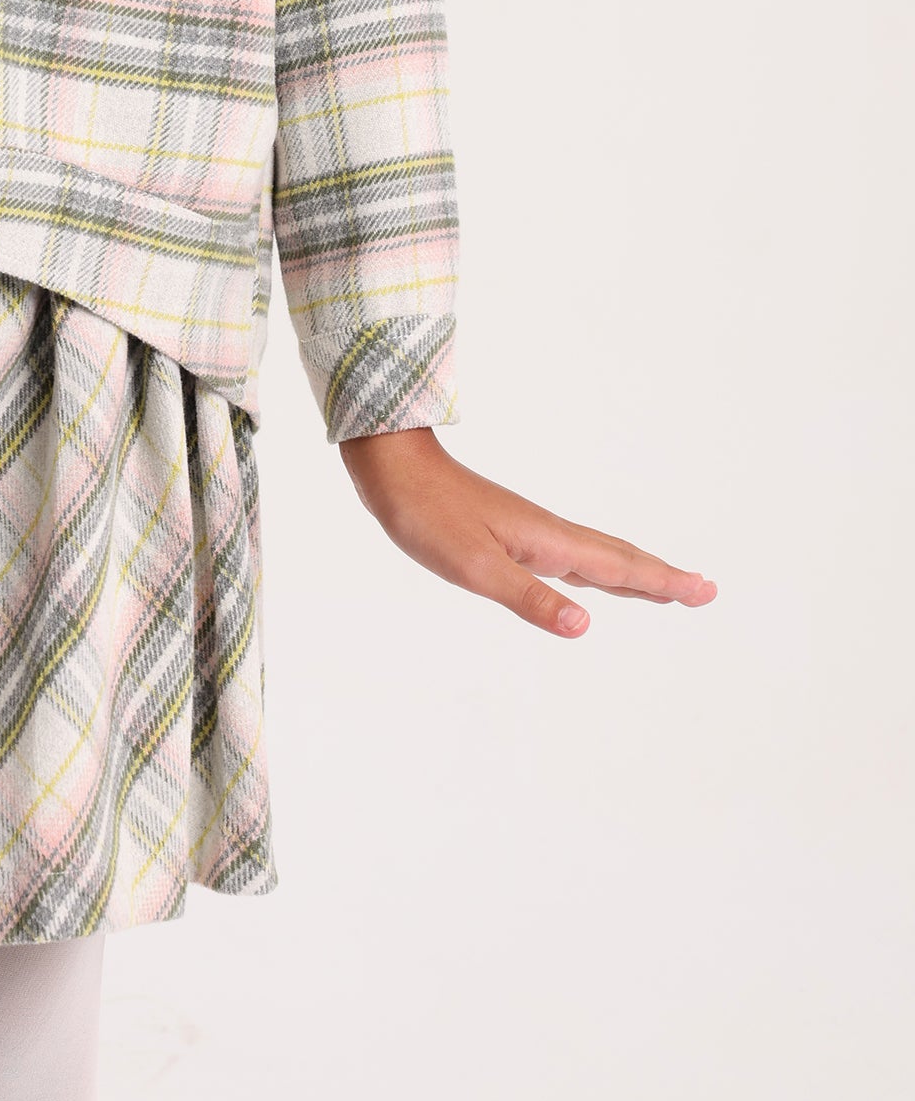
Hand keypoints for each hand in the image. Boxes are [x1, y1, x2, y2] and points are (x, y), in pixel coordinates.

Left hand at [339, 426, 715, 638]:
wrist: (393, 472)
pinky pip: (570, 556)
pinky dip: (597, 569)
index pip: (619, 568)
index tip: (706, 592)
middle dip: (662, 578)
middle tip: (705, 591)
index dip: (663, 583)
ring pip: (597, 556)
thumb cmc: (428, 516)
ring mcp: (531, 532)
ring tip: (665, 587)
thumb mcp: (474, 567)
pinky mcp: (512, 533)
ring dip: (635, 573)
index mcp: (548, 543)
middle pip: (619, 559)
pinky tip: (590, 579)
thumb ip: (529, 599)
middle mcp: (548, 535)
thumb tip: (584, 628)